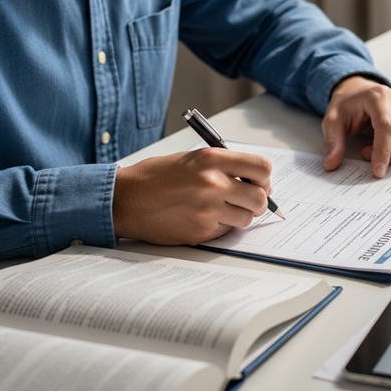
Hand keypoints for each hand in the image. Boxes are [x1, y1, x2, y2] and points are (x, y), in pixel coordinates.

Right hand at [112, 149, 272, 243]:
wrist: (125, 198)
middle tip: (249, 200)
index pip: (262, 168)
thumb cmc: (156, 176)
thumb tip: (254, 179)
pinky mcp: (201, 231)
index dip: (265, 177)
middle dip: (258, 201)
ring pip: (246, 218)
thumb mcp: (191, 158)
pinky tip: (204, 217)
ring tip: (222, 208)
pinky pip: (227, 231)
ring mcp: (208, 210)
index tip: (261, 182)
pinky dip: (222, 226)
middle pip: (259, 197)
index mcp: (212, 159)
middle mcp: (213, 183)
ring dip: (240, 215)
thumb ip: (223, 166)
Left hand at [322, 76, 390, 177]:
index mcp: (378, 96)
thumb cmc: (348, 104)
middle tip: (374, 161)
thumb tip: (331, 163)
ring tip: (381, 152)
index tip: (377, 171)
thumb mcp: (332, 120)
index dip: (383, 151)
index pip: (387, 126)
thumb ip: (332, 141)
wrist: (358, 92)